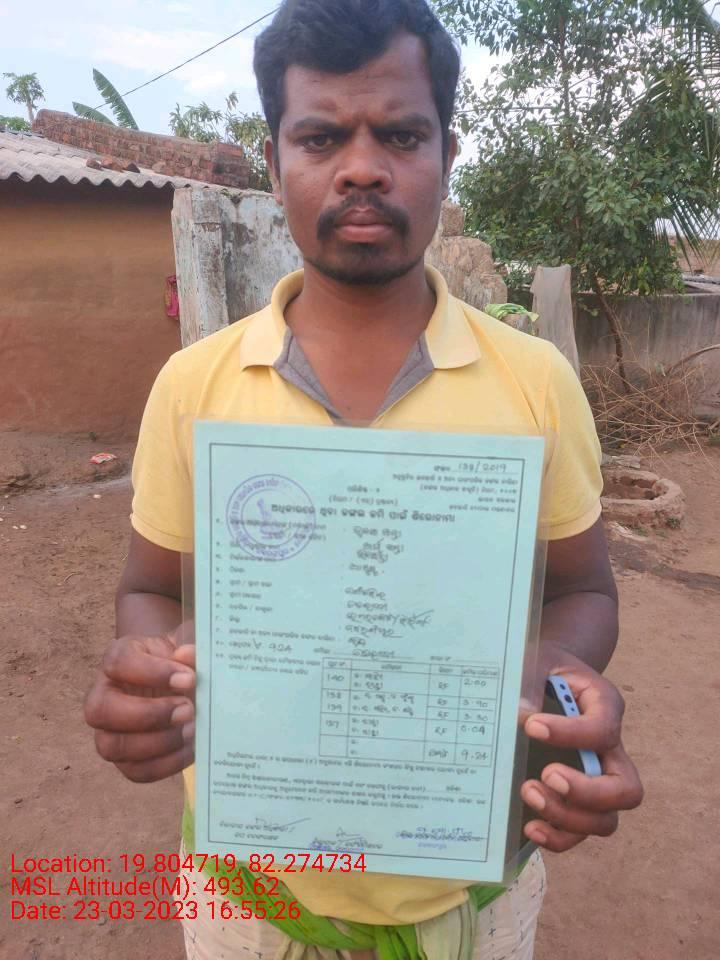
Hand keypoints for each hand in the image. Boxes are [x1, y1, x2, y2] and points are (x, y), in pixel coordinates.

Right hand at [84, 624, 195, 782]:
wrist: (178, 679)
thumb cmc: (178, 660)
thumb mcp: (185, 645)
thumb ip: (190, 648)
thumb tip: (188, 656)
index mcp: (116, 659)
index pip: (119, 663)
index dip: (152, 672)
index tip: (189, 677)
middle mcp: (102, 695)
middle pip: (101, 711)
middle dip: (148, 714)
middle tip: (188, 709)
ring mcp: (108, 730)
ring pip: (112, 747)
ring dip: (157, 743)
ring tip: (192, 731)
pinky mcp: (125, 758)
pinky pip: (135, 771)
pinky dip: (166, 764)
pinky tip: (191, 749)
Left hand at [521, 652, 643, 852]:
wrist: (547, 672)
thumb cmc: (543, 665)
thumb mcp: (536, 660)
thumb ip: (530, 682)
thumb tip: (520, 715)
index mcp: (605, 706)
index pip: (603, 730)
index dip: (571, 734)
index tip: (532, 727)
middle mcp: (610, 749)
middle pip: (624, 790)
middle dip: (586, 792)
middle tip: (547, 775)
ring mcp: (597, 778)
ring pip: (606, 819)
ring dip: (568, 818)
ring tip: (528, 792)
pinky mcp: (576, 798)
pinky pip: (580, 831)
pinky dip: (558, 836)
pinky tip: (529, 826)